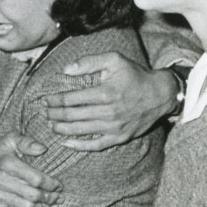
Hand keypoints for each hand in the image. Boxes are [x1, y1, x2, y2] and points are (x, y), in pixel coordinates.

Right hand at [0, 132, 62, 206]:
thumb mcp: (11, 140)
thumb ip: (27, 142)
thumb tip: (42, 149)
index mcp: (6, 163)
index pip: (37, 179)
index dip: (52, 184)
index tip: (59, 186)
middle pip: (34, 195)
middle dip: (51, 198)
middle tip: (59, 198)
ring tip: (52, 206)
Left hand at [45, 52, 178, 150]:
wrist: (161, 94)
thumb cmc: (135, 75)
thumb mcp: (114, 60)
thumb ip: (89, 62)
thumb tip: (66, 69)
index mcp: (104, 93)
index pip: (70, 99)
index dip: (54, 100)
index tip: (46, 100)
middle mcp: (108, 112)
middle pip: (72, 116)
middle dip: (54, 115)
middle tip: (45, 112)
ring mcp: (114, 127)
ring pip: (80, 131)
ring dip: (62, 129)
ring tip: (51, 125)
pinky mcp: (120, 137)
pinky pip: (96, 145)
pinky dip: (79, 146)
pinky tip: (66, 143)